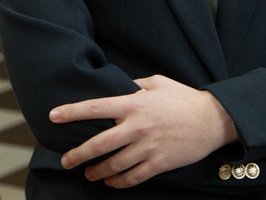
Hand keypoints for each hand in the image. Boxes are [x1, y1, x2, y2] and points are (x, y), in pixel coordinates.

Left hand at [49, 75, 237, 187]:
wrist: (212, 119)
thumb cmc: (183, 98)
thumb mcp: (158, 82)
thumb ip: (135, 84)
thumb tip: (119, 85)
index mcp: (134, 103)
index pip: (96, 108)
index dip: (72, 112)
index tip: (54, 116)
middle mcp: (137, 126)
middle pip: (98, 144)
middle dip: (77, 154)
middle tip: (66, 160)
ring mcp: (147, 147)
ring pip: (113, 165)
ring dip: (96, 172)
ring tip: (89, 173)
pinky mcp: (158, 163)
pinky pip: (132, 178)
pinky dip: (117, 183)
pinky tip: (111, 182)